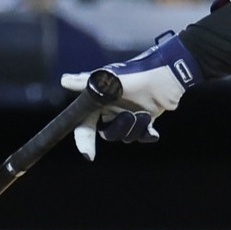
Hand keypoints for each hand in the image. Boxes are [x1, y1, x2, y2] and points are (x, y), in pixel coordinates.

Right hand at [59, 32, 201, 158]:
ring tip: (145, 114)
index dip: (84, 140)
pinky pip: (142, 136)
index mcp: (99, 101)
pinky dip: (146, 134)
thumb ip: (84, 82)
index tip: (89, 155)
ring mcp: (129, 115)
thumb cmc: (136, 75)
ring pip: (126, 137)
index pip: (85, 125)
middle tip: (130, 116)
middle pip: (107, 134)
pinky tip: (152, 130)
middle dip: (119, 128)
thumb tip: (64, 80)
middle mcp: (112, 109)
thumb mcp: (108, 79)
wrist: (166, 75)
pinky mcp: (145, 119)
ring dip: (135, 128)